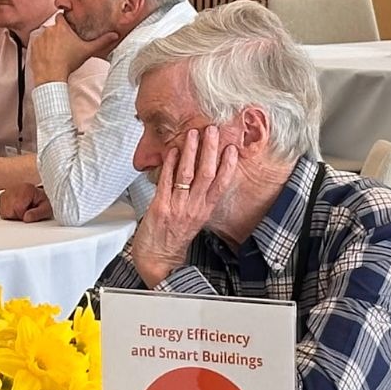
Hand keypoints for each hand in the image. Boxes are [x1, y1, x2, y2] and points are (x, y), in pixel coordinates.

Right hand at [0, 184, 53, 221]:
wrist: (41, 196)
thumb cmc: (44, 202)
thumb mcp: (46, 209)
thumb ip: (37, 214)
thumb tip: (26, 218)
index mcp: (26, 189)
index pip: (17, 208)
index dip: (23, 215)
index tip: (29, 213)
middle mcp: (15, 188)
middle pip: (8, 209)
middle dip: (17, 215)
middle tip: (26, 211)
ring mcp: (7, 191)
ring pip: (3, 210)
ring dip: (12, 214)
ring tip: (22, 210)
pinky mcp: (3, 195)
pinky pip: (1, 209)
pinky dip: (7, 212)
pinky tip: (16, 209)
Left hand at [28, 15, 118, 84]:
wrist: (51, 75)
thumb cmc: (69, 62)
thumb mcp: (87, 51)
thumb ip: (101, 41)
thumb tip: (115, 35)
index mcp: (61, 27)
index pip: (61, 16)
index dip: (64, 20)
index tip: (68, 26)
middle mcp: (48, 29)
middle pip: (53, 27)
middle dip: (58, 33)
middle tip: (64, 43)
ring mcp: (38, 37)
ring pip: (44, 34)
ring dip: (48, 40)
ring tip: (55, 51)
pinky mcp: (32, 46)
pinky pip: (36, 43)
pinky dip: (41, 47)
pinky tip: (47, 55)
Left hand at [125, 126, 237, 284]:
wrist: (158, 258)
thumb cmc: (174, 237)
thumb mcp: (194, 217)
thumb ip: (198, 197)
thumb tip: (201, 173)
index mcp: (205, 210)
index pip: (221, 184)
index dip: (228, 165)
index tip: (232, 148)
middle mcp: (194, 208)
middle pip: (206, 174)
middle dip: (210, 150)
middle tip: (212, 131)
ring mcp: (177, 208)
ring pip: (187, 175)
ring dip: (191, 151)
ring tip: (193, 134)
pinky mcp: (160, 208)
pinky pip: (166, 182)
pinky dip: (170, 165)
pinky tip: (173, 152)